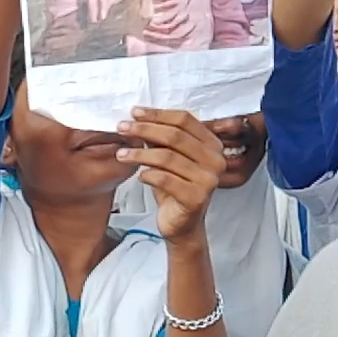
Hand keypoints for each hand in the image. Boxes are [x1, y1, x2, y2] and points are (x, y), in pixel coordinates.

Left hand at [117, 108, 226, 241]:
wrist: (182, 224)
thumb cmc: (175, 187)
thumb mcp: (169, 158)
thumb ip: (160, 138)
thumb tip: (138, 117)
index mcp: (213, 144)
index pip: (185, 120)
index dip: (157, 114)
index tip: (134, 112)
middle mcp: (216, 160)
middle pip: (175, 136)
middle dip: (144, 129)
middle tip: (122, 128)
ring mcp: (208, 180)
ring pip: (167, 157)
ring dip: (140, 153)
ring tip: (121, 154)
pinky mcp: (196, 198)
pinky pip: (165, 179)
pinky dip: (148, 175)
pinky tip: (139, 176)